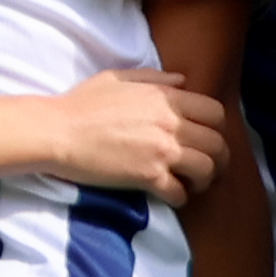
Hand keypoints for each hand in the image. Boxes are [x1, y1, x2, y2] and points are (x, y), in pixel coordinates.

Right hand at [43, 64, 226, 201]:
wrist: (57, 131)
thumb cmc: (82, 103)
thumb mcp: (119, 78)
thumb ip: (156, 78)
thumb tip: (182, 80)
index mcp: (167, 98)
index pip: (216, 113)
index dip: (216, 129)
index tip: (206, 139)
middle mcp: (170, 124)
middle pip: (217, 144)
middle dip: (218, 159)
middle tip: (207, 168)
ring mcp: (161, 151)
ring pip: (206, 169)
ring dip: (203, 181)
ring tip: (192, 184)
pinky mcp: (147, 176)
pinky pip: (180, 193)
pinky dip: (180, 198)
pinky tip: (171, 196)